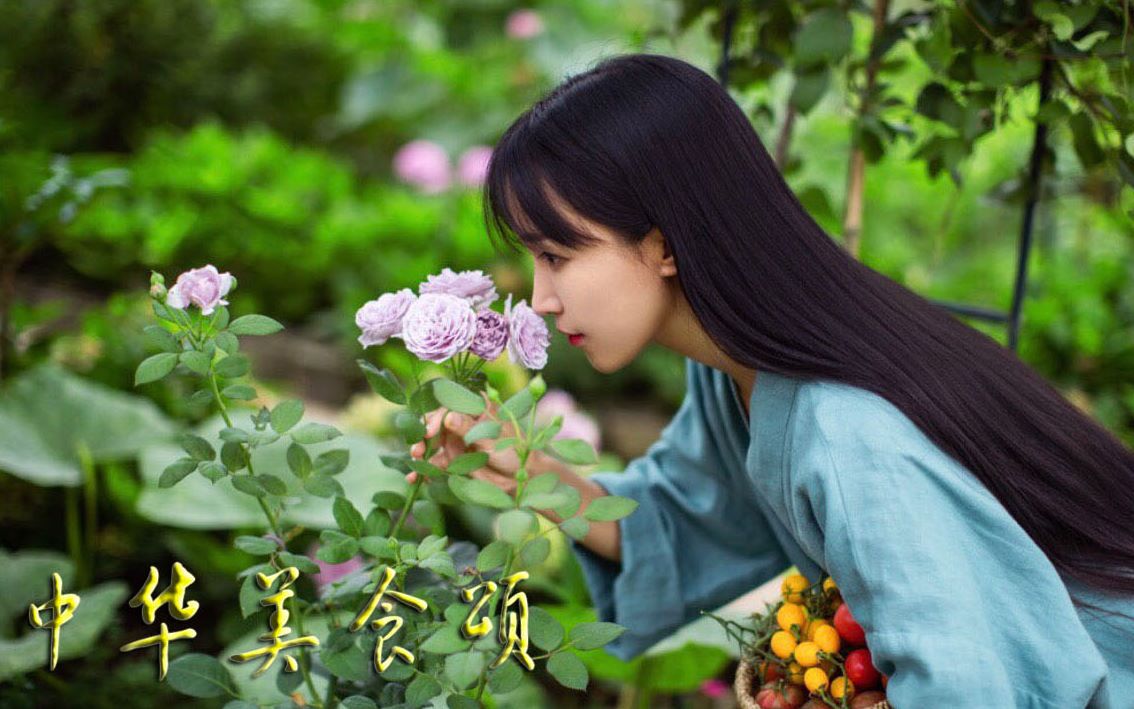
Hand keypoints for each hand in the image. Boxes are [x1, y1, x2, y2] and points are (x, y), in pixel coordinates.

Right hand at [407, 399, 524, 493]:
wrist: (523, 476)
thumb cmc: (513, 449)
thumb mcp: (490, 436)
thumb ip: (468, 428)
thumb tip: (447, 417)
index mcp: (473, 409)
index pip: (447, 408)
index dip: (434, 419)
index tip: (427, 433)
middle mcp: (461, 423)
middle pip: (434, 426)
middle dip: (423, 437)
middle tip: (417, 450)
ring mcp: (457, 442)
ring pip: (432, 445)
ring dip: (421, 454)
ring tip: (415, 463)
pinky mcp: (455, 461)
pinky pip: (436, 464)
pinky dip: (425, 471)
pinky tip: (414, 478)